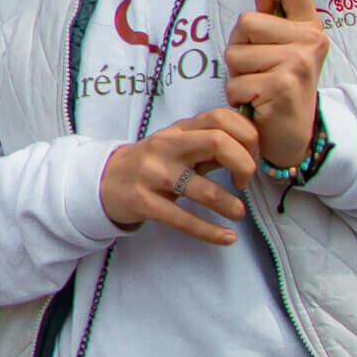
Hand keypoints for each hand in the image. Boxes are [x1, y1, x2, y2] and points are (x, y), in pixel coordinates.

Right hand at [98, 115, 260, 244]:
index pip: (221, 118)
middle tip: (246, 182)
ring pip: (205, 190)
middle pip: (218, 141)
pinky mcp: (145, 202)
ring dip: (231, 206)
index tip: (252, 156)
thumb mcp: (178, 144)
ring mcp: (154, 175)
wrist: (105, 181)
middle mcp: (166, 147)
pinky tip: (227, 238)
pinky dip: (211, 233)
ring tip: (237, 213)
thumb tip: (251, 147)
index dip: (247, 136)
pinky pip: (184, 220)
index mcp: (179, 129)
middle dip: (244, 164)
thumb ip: (210, 143)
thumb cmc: (153, 163)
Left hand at [224, 0, 327, 166]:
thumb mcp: (280, 44)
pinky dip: (238, 96)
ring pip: (235, 53)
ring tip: (257, 86)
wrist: (292, 136)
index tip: (265, 10)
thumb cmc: (278, 86)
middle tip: (258, 69)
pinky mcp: (282, 86)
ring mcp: (298, 63)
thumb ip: (273, 11)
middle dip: (240, 48)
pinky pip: (235, 82)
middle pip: (246, 21)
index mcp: (309, 26)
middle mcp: (310, 41)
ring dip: (237, 75)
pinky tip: (257, 103)